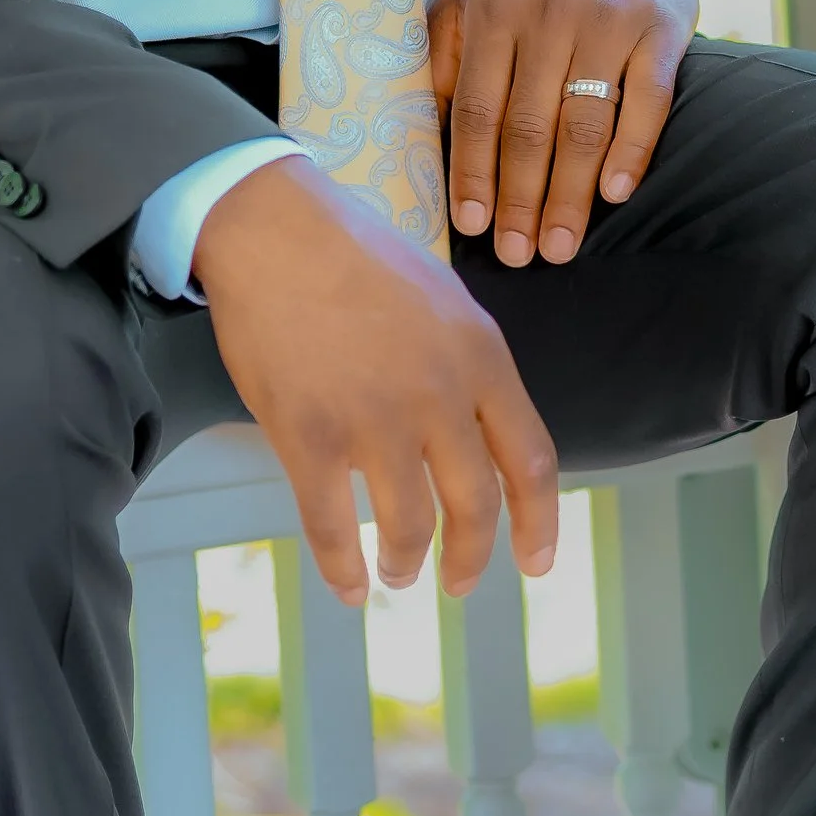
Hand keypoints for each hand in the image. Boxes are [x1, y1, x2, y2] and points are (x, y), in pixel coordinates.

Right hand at [193, 159, 556, 605]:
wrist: (274, 229)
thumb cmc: (358, 259)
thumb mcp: (446, 302)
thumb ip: (472, 369)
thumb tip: (485, 435)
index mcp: (483, 359)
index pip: (533, 460)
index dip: (541, 523)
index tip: (537, 564)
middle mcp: (440, 394)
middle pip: (476, 504)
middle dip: (472, 557)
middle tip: (460, 583)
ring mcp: (373, 417)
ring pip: (409, 524)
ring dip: (407, 562)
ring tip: (398, 574)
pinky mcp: (309, 433)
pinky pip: (331, 524)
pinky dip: (342, 567)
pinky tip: (347, 586)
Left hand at [430, 0, 695, 266]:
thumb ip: (441, 58)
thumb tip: (414, 141)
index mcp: (491, 10)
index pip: (478, 108)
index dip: (473, 172)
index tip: (472, 227)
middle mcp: (547, 14)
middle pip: (529, 126)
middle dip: (520, 199)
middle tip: (518, 255)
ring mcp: (607, 20)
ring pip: (584, 123)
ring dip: (571, 194)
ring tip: (560, 245)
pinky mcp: (660, 27)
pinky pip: (648, 100)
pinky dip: (632, 151)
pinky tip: (615, 193)